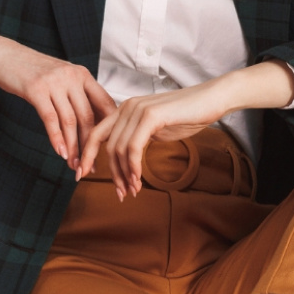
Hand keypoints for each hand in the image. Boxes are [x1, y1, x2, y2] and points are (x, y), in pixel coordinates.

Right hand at [0, 33, 115, 167]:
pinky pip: (50, 119)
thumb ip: (77, 94)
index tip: (108, 149)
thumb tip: (93, 122)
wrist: (4, 55)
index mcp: (83, 74)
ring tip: (74, 165)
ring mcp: (54, 82)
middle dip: (90, 145)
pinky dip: (56, 138)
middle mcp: (72, 76)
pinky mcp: (36, 89)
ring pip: (70, 121)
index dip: (109, 128)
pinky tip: (60, 153)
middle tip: (89, 165)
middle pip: (88, 117)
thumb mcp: (61, 77)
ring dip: (73, 147)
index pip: (105, 103)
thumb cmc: (34, 71)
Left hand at [78, 78, 235, 198]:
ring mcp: (138, 109)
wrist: (211, 100)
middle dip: (112, 173)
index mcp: (125, 109)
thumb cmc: (187, 115)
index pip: (96, 133)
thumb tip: (126, 159)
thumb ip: (138, 138)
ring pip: (118, 149)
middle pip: (106, 146)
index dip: (87, 155)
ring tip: (133, 190)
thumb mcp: (156, 129)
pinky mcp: (151, 116)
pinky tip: (138, 179)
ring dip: (124, 175)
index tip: (82, 175)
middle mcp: (127, 107)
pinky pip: (133, 147)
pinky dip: (133, 166)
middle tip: (121, 193)